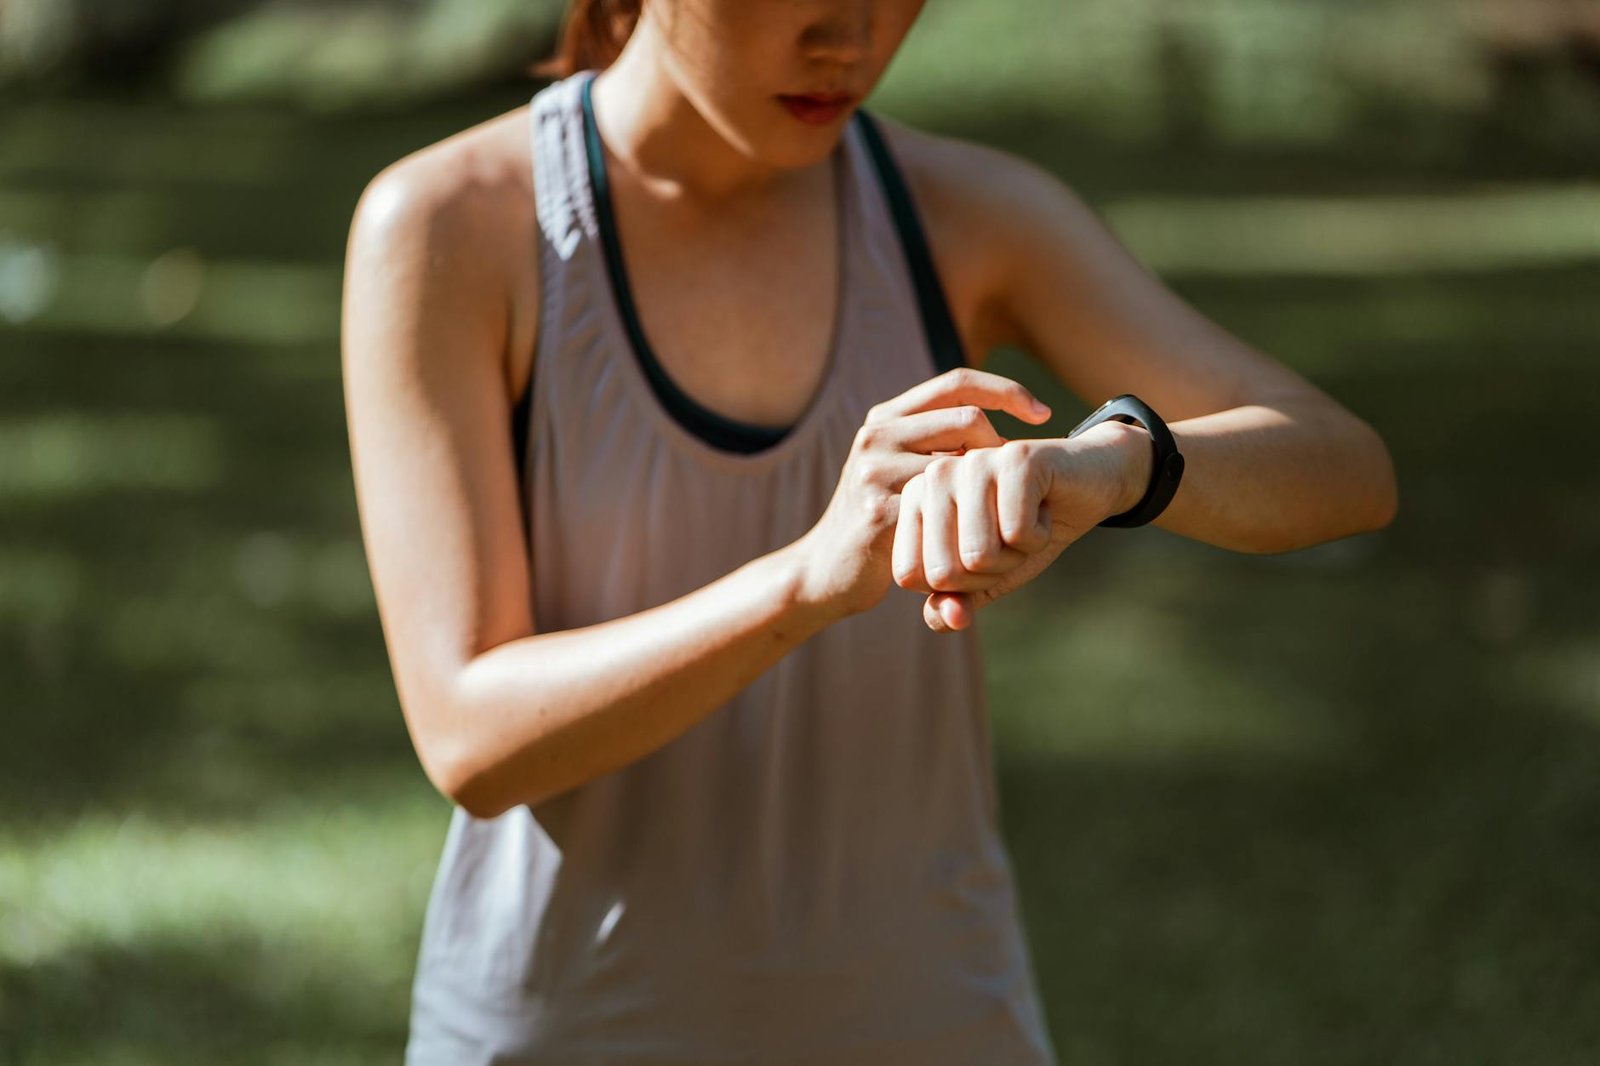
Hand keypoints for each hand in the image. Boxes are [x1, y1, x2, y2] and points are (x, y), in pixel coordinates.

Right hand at [792, 368, 1053, 620]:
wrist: (826, 572)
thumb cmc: (878, 520)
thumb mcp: (897, 469)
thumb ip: (931, 441)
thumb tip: (992, 416)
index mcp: (885, 417)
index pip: (958, 381)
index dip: (1007, 390)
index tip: (1043, 414)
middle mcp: (876, 434)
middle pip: (968, 418)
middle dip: (1002, 450)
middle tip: (1011, 486)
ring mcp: (874, 471)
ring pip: (963, 462)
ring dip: (990, 488)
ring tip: (995, 515)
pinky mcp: (880, 511)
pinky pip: (949, 505)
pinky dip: (974, 520)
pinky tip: (977, 540)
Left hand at [891, 421, 1150, 631]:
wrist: (1086, 487)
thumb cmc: (1025, 530)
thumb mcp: (986, 577)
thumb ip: (954, 604)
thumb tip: (946, 622)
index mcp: (913, 500)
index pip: (911, 576)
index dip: (956, 585)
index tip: (981, 555)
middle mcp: (934, 476)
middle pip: (944, 572)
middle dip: (988, 573)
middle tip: (1008, 539)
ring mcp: (973, 463)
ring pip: (979, 556)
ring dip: (1015, 556)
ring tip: (1025, 523)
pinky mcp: (1015, 459)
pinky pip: (1017, 535)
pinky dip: (1040, 537)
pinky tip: (1044, 509)